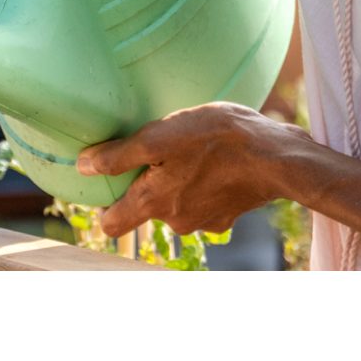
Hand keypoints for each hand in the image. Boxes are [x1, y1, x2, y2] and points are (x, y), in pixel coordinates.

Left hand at [76, 102, 313, 237]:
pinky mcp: (227, 214)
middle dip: (148, 183)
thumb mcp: (161, 136)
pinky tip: (214, 160)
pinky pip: (203, 200)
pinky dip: (204, 183)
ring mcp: (204, 221)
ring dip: (178, 179)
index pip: (111, 224)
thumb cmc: (218, 139)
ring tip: (192, 149)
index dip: (104, 204)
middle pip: (146, 208)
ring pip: (176, 202)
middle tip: (160, 151)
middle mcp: (175, 220)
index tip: (108, 180)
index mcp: (154, 202)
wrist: (277, 157)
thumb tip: (83, 166)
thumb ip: (119, 155)